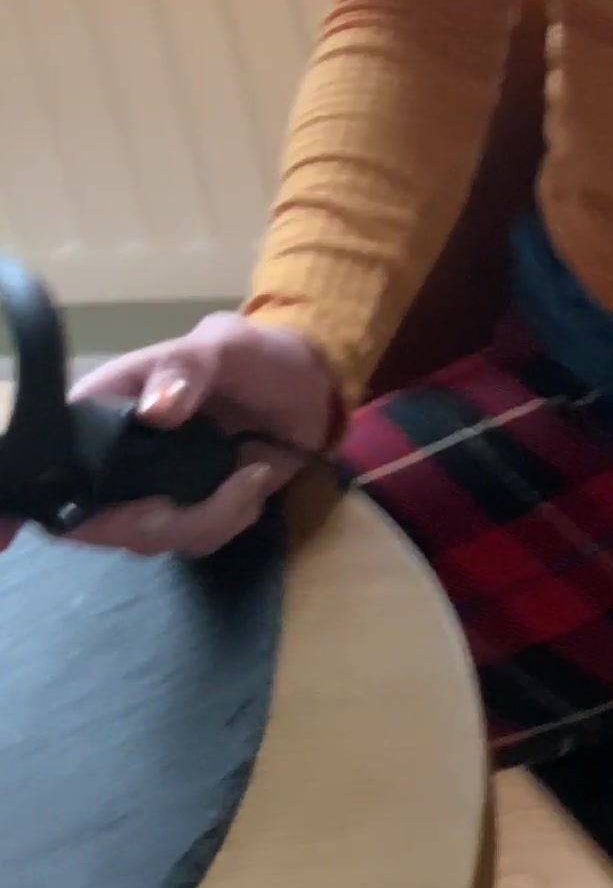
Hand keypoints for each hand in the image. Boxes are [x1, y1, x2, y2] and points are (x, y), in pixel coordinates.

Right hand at [0, 315, 336, 565]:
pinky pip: (190, 542)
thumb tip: (155, 410)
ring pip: (148, 537)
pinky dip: (230, 521)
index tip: (3, 539)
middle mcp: (117, 455)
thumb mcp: (224, 345)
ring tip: (252, 476)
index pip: (51, 456)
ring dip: (210, 518)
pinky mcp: (187, 511)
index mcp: (107, 407)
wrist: (307, 386)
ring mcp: (150, 489)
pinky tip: (254, 484)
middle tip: (231, 490)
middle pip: (96, 520)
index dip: (24, 500)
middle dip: (158, 520)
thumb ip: (188, 369)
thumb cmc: (255, 356)